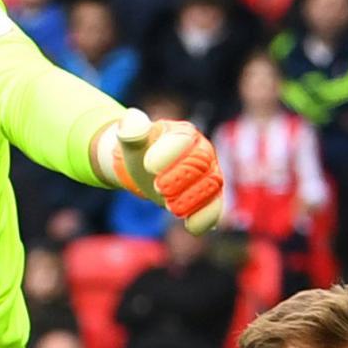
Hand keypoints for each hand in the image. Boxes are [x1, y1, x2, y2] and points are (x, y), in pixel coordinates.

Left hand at [101, 111, 223, 232]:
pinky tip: (191, 227)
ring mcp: (209, 174)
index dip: (168, 153)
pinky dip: (206, 218)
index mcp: (183, 133)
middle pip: (201, 163)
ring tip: (169, 207)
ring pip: (211, 185)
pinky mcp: (210, 197)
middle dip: (180, 177)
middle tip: (157, 188)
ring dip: (191, 198)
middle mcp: (202, 151)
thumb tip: (134, 119)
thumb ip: (132, 128)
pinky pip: (216, 207)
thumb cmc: (141, 151)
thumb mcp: (131, 138)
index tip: (148, 166)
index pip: (182, 140)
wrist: (147, 169)